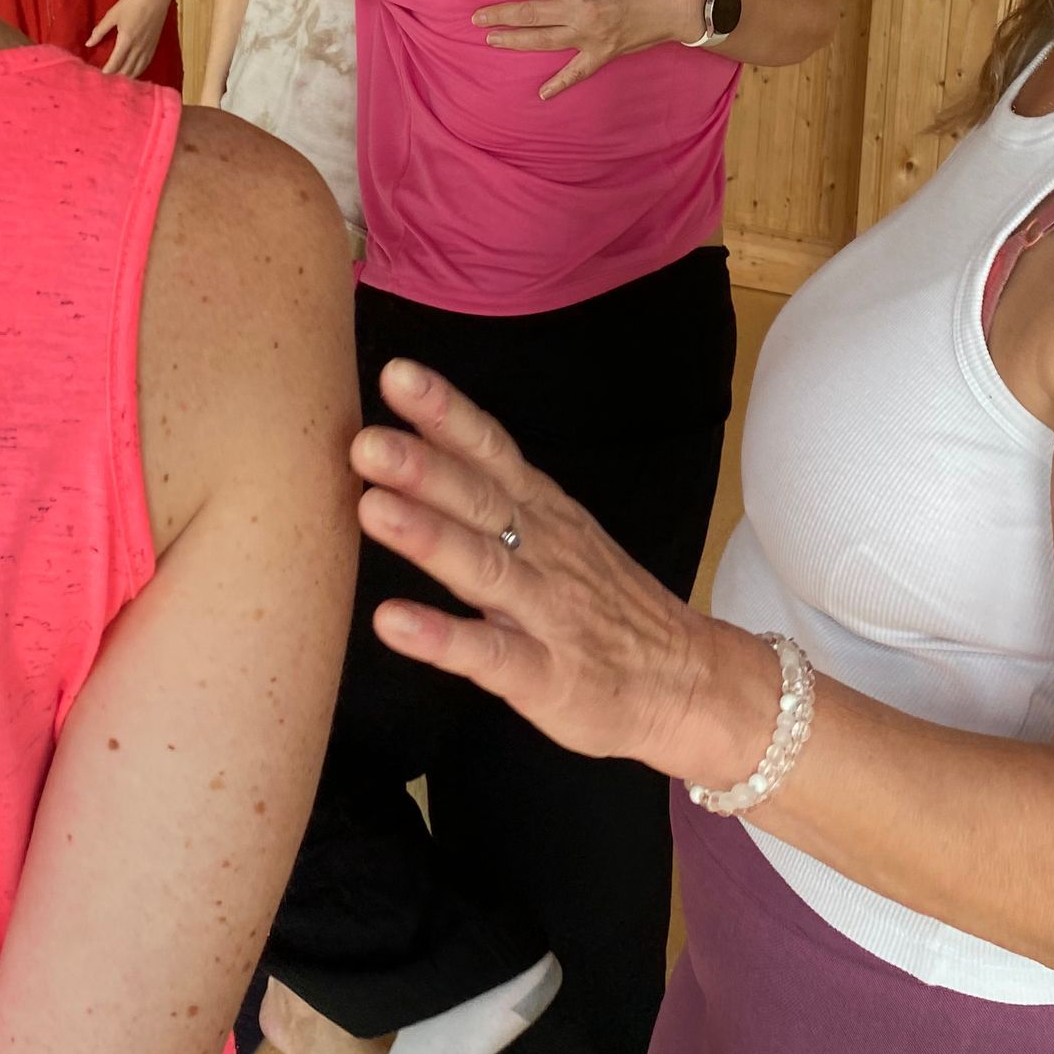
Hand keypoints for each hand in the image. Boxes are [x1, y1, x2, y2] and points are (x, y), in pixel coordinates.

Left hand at [87, 0, 172, 78]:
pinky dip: (139, 71)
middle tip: (107, 82)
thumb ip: (100, 30)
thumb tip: (88, 44)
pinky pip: (146, 63)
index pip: (115, 63)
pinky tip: (135, 72)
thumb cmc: (132, 2)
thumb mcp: (113, 14)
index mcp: (126, 40)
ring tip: (119, 81)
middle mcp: (138, 47)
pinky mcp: (154, 44)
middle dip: (117, 77)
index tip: (99, 77)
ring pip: (138, 69)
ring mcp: (148, 47)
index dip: (107, 72)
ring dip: (128, 77)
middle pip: (127, 69)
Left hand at [350, 362, 775, 784]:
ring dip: (428, 537)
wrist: (687, 679)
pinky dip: (441, 637)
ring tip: (372, 509)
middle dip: (424, 467)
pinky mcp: (547, 675)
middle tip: (366, 440)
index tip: (398, 374)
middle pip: (481, 500)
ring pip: (484, 567)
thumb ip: (493, 494)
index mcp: (542, 512)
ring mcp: (547, 613)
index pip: (492, 450)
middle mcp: (544, 550)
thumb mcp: (558, 532)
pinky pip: (490, 654)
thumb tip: (412, 441)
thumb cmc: (602, 603)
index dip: (447, 413)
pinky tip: (393, 621)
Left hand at [474, 0, 700, 97]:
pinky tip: (542, 94)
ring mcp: (591, 37)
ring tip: (491, 38)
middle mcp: (581, 11)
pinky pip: (577, 72)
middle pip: (531, 14)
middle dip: (500, 14)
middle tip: (475, 16)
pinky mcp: (604, 54)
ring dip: (515, 40)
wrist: (685, 5)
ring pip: (543, 41)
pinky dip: (560, 84)